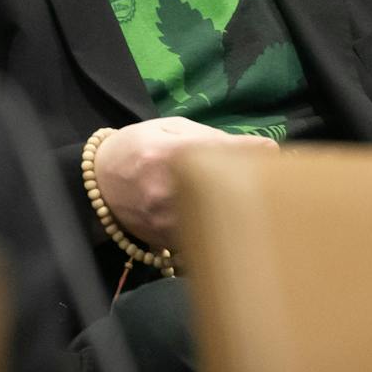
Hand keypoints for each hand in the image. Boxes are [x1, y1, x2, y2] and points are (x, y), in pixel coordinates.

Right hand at [93, 117, 276, 249]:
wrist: (97, 180)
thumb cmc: (138, 146)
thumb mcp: (169, 128)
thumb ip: (211, 137)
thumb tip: (263, 148)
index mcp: (167, 154)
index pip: (220, 154)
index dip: (252, 154)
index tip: (274, 154)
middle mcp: (165, 190)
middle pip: (224, 194)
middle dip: (251, 190)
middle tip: (272, 185)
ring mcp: (165, 221)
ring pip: (217, 223)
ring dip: (239, 216)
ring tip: (254, 206)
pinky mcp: (165, 243)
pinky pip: (203, 239)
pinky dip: (218, 232)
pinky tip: (226, 224)